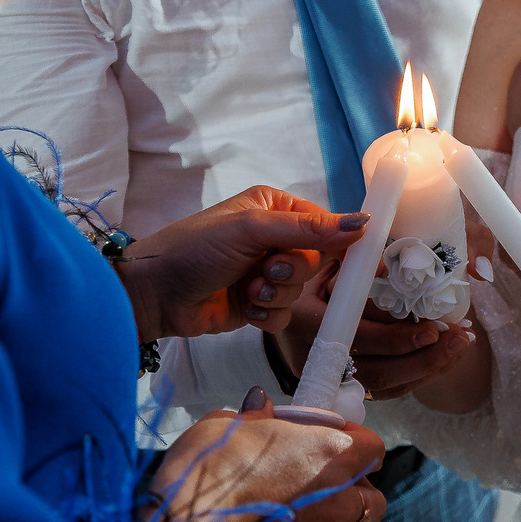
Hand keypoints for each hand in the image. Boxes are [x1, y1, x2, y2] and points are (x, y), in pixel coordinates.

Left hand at [115, 187, 368, 341]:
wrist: (157, 294)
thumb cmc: (196, 248)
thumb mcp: (251, 230)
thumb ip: (307, 229)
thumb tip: (360, 222)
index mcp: (274, 208)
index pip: (323, 223)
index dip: (340, 241)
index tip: (363, 259)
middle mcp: (272, 238)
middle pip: (314, 260)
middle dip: (291, 271)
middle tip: (265, 270)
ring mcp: (265, 272)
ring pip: (300, 290)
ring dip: (276, 294)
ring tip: (248, 290)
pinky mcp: (257, 304)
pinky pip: (285, 312)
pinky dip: (268, 314)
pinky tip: (246, 309)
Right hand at [152, 396, 387, 521]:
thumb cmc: (205, 470)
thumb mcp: (226, 425)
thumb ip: (254, 418)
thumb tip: (260, 410)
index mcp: (331, 454)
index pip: (374, 448)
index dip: (354, 441)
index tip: (330, 435)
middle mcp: (337, 500)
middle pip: (371, 501)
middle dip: (355, 491)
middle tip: (322, 478)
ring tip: (296, 509)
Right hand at [273, 270, 475, 400]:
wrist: (281, 311)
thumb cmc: (305, 278)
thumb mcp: (322, 261)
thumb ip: (353, 261)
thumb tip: (391, 263)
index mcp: (307, 323)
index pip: (361, 338)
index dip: (398, 338)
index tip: (434, 327)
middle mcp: (318, 360)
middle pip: (379, 374)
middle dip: (425, 358)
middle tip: (459, 338)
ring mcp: (332, 379)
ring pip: (387, 387)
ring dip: (429, 368)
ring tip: (460, 346)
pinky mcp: (347, 388)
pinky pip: (387, 391)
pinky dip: (419, 375)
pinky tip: (444, 357)